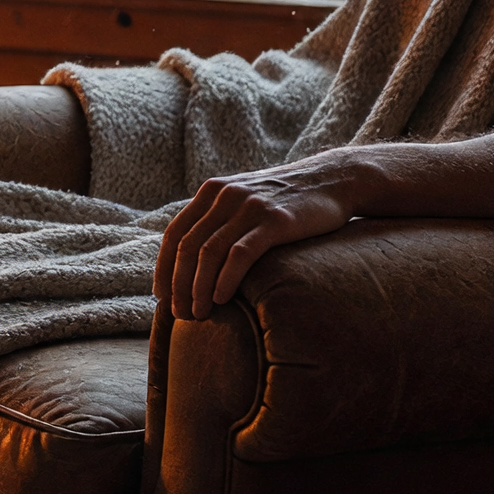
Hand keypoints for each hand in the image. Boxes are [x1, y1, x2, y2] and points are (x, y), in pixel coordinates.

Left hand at [155, 151, 369, 319]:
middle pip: (187, 247)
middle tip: (179, 313)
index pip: (174, 234)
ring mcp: (249, 207)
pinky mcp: (274, 221)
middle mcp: (224, 196)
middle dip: (178, 284)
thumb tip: (192, 257)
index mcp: (211, 192)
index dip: (164, 267)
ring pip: (209, 252)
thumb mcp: (243, 198)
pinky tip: (221, 298)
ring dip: (198, 288)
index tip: (161, 296)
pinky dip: (225, 279)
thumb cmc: (285, 199)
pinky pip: (240, 254)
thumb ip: (218, 218)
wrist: (332, 179)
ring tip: (198, 313)